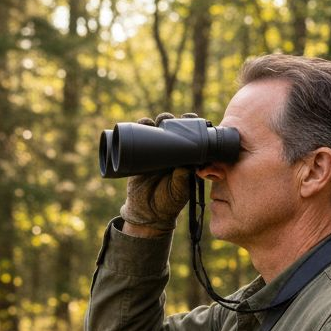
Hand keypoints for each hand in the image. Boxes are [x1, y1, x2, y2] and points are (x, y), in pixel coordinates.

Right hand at [120, 113, 197, 232]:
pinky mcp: (139, 155)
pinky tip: (142, 122)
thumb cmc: (168, 203)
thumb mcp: (179, 191)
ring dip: (156, 121)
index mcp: (184, 157)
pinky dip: (140, 127)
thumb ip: (182, 178)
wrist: (147, 213)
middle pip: (171, 128)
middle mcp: (170, 152)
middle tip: (169, 120)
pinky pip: (139, 137)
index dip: (190, 124)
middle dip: (171, 120)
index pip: (189, 135)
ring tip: (156, 121)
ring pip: (156, 130)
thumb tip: (185, 164)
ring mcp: (154, 152)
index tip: (191, 118)